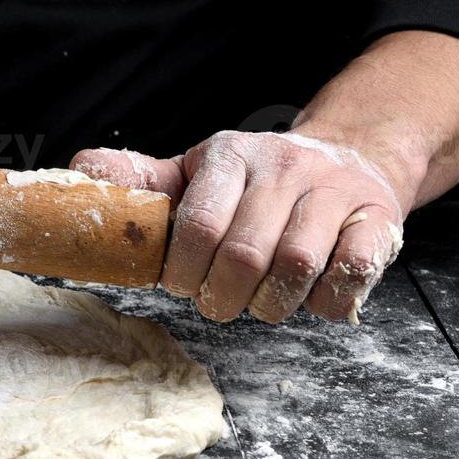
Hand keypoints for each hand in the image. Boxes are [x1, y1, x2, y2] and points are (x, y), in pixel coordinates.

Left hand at [71, 131, 412, 324]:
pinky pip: (351, 271)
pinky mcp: (378, 216)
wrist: (349, 154)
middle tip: (216, 304)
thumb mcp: (194, 172)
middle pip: (246, 253)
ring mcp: (334, 190)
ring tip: (258, 304)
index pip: (198, 224)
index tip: (180, 286)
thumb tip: (80, 170)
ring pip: (296, 265)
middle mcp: (284, 165)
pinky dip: (325, 300)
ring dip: (270, 304)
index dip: (183, 271)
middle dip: (222, 296)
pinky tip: (308, 297)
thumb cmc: (254, 180)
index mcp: (229, 156)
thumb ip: (141, 178)